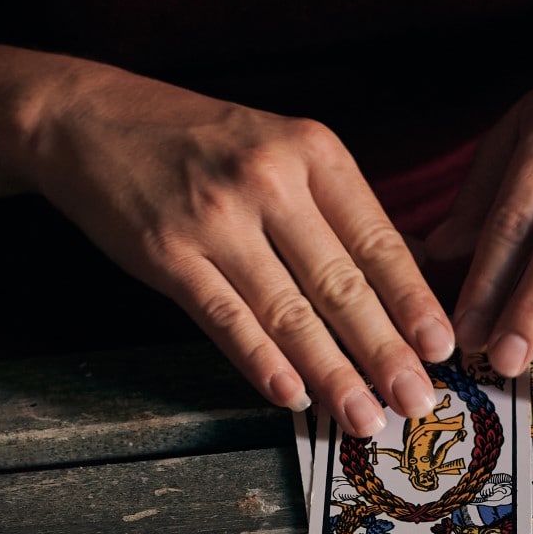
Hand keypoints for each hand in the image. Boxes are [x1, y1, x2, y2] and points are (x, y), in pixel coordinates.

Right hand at [24, 65, 454, 434]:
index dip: (413, 301)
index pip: (378, 240)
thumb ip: (338, 210)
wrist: (90, 118)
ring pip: (289, 312)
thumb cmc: (199, 142)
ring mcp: (216, 217)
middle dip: (385, 351)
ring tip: (363, 415)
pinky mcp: (168, 253)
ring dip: (331, 374)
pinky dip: (262, 363)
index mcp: (313, 151)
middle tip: (416, 399)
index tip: (443, 347)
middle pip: (341, 283)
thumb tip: (406, 281)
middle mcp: (270, 179)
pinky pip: (226, 320)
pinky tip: (292, 397)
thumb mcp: (281, 149)